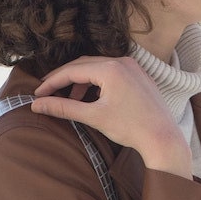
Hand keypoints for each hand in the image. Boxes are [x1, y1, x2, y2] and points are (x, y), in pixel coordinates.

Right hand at [32, 56, 191, 177]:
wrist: (163, 138)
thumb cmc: (131, 128)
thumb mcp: (94, 117)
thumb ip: (64, 108)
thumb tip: (37, 105)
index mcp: (110, 69)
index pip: (72, 70)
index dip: (51, 82)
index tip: (38, 94)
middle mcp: (122, 61)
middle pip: (83, 65)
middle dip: (64, 79)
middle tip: (48, 93)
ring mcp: (132, 67)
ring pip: (97, 68)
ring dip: (81, 82)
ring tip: (72, 101)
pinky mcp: (138, 76)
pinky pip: (111, 72)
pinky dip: (97, 83)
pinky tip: (92, 99)